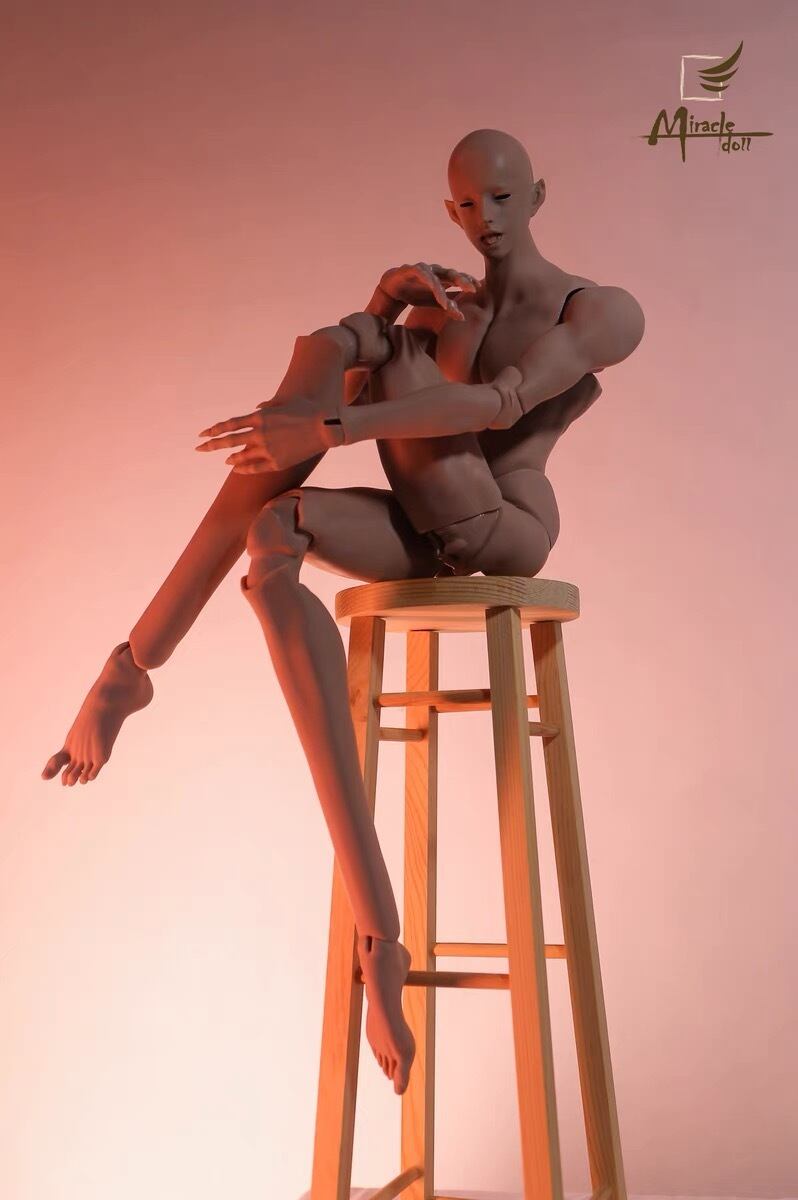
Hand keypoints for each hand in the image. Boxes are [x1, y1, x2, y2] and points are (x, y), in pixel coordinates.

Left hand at [195, 396, 337, 472]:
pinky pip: (254, 467)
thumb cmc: (307, 411)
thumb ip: (268, 406)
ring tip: (223, 460)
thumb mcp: (285, 403)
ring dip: (230, 458)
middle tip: (199, 449)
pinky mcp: (277, 462)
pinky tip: (236, 468)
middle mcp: (260, 434)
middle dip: (211, 445)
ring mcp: (267, 449)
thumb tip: (258, 408)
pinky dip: (243, 468)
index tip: (202, 433)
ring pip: (240, 456)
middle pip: (228, 441)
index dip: (214, 429)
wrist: (325, 428)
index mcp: (259, 418)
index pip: (229, 425)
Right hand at [379, 262, 477, 320]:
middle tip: (472, 289)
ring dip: (442, 288)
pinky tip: (434, 290)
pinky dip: (429, 283)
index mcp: (443, 278)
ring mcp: (423, 269)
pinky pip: (422, 274)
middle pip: (451, 273)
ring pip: (436, 276)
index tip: (478, 287)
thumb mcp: (434, 303)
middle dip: (462, 280)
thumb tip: (463, 318)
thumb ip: (448, 308)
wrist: (391, 289)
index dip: (468, 280)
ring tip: (447, 303)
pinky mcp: (410, 269)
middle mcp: (435, 271)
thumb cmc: (416, 294)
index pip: (459, 277)